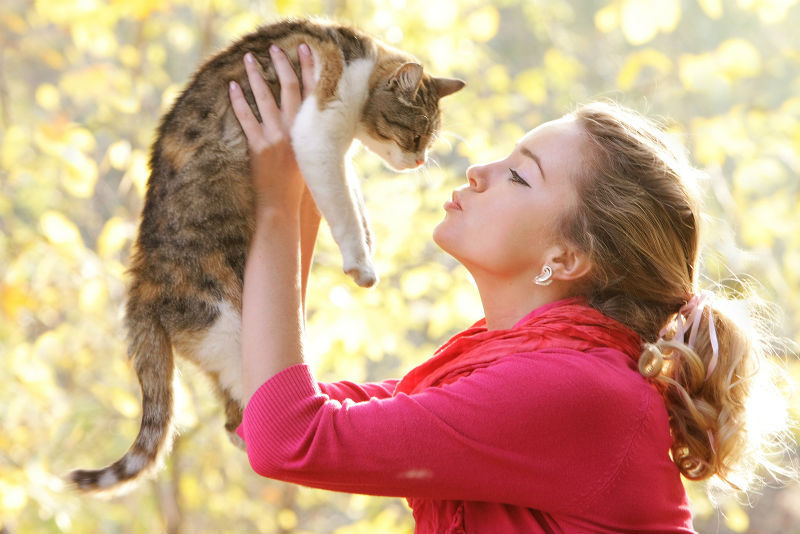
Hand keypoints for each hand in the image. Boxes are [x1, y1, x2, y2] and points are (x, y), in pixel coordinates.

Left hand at [229, 44, 315, 214]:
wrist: (283, 207)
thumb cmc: (302, 186)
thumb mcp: (317, 157)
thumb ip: (318, 137)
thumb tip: (321, 119)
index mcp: (313, 131)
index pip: (314, 92)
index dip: (310, 68)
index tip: (305, 48)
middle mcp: (296, 130)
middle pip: (290, 88)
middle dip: (282, 64)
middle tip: (274, 48)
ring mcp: (276, 137)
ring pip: (265, 98)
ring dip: (257, 76)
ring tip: (249, 59)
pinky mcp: (258, 146)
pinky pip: (246, 118)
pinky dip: (238, 101)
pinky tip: (232, 86)